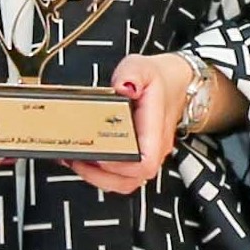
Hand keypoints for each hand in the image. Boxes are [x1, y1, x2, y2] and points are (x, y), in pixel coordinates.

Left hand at [62, 52, 191, 194]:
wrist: (175, 82)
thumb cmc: (159, 79)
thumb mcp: (143, 66)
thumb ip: (132, 73)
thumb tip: (123, 86)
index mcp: (156, 130)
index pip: (144, 162)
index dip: (119, 163)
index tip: (97, 152)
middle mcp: (154, 148)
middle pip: (130, 179)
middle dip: (98, 174)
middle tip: (75, 157)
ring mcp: (146, 154)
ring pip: (124, 182)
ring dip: (97, 177)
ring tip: (75, 160)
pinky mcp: (137, 155)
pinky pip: (121, 175)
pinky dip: (100, 173)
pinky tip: (84, 158)